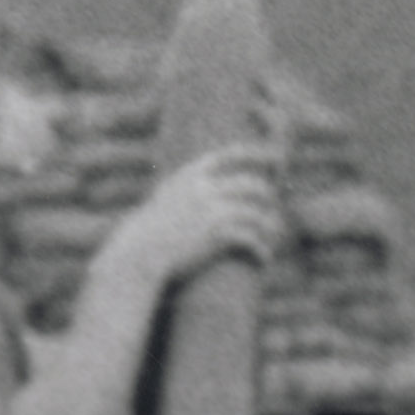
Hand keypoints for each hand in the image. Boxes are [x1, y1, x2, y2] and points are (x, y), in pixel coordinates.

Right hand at [108, 142, 283, 288]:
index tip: (275, 158)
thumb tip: (195, 184)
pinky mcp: (217, 235)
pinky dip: (261, 250)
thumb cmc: (147, 232)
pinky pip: (251, 238)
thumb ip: (184, 188)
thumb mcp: (164, 199)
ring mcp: (212, 210)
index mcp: (192, 174)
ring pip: (257, 213)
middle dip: (267, 200)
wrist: (139, 254)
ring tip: (271, 240)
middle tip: (270, 215)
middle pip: (253, 185)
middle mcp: (205, 187)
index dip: (257, 154)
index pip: (232, 154)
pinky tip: (263, 259)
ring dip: (269, 228)